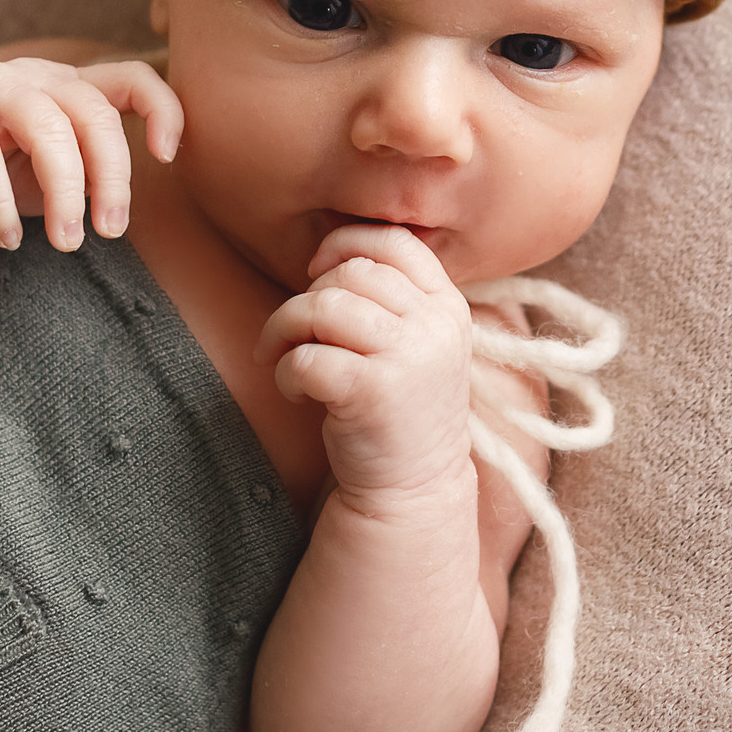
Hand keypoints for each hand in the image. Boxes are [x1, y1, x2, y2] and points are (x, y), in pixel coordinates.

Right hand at [0, 58, 181, 251]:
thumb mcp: (54, 180)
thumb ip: (91, 180)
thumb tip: (121, 209)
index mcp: (73, 87)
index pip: (133, 78)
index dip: (162, 109)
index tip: (168, 158)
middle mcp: (39, 76)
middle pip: (94, 114)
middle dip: (111, 178)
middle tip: (108, 232)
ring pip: (48, 129)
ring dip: (64, 192)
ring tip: (66, 242)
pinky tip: (6, 238)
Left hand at [255, 225, 476, 509]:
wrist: (411, 490)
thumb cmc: (398, 410)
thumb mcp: (416, 344)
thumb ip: (391, 298)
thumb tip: (327, 254)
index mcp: (448, 306)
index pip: (396, 241)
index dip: (346, 243)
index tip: (316, 273)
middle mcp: (435, 326)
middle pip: (349, 272)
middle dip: (305, 298)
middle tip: (294, 336)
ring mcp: (408, 358)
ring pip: (322, 306)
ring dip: (285, 329)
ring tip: (283, 358)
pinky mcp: (372, 392)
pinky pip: (307, 356)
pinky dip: (285, 371)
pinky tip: (294, 392)